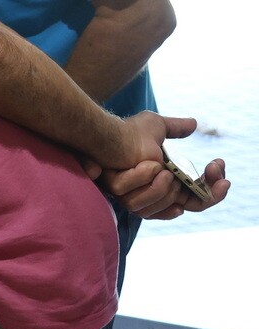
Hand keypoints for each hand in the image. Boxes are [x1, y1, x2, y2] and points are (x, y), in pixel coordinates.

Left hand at [102, 110, 231, 218]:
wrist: (107, 133)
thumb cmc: (129, 130)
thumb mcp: (157, 126)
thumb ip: (176, 128)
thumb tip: (194, 123)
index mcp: (168, 184)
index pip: (198, 199)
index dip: (214, 192)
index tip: (221, 171)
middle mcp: (157, 195)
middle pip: (193, 205)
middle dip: (209, 190)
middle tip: (213, 168)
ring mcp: (139, 198)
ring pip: (169, 203)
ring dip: (166, 186)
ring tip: (162, 168)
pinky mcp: (123, 196)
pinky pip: (142, 202)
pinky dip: (148, 182)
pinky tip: (152, 169)